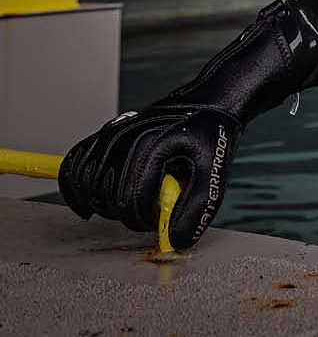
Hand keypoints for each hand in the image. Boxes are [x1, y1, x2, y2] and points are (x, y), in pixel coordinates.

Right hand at [59, 104, 241, 248]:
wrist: (209, 103)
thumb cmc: (212, 137)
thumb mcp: (215, 174)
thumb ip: (197, 209)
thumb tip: (175, 243)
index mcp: (153, 146)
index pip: (131, 200)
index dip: (145, 220)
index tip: (161, 218)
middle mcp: (126, 137)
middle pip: (106, 197)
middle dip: (127, 214)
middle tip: (149, 214)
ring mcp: (111, 133)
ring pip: (87, 185)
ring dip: (104, 205)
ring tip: (129, 206)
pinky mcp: (104, 133)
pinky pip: (74, 165)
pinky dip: (76, 188)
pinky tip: (90, 205)